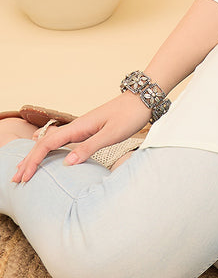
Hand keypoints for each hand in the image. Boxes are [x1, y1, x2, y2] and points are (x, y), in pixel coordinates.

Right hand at [12, 92, 149, 183]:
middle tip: (15, 179)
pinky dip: (50, 150)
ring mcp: (82, 127)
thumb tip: (66, 163)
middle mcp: (77, 126)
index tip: (24, 177)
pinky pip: (62, 141)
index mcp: (79, 126)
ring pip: (52, 142)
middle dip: (29, 161)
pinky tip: (48, 156)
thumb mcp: (112, 133)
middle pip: (45, 143)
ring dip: (37, 156)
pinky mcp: (88, 129)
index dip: (34, 161)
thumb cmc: (130, 115)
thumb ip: (89, 147)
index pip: (48, 144)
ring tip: (24, 170)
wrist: (143, 98)